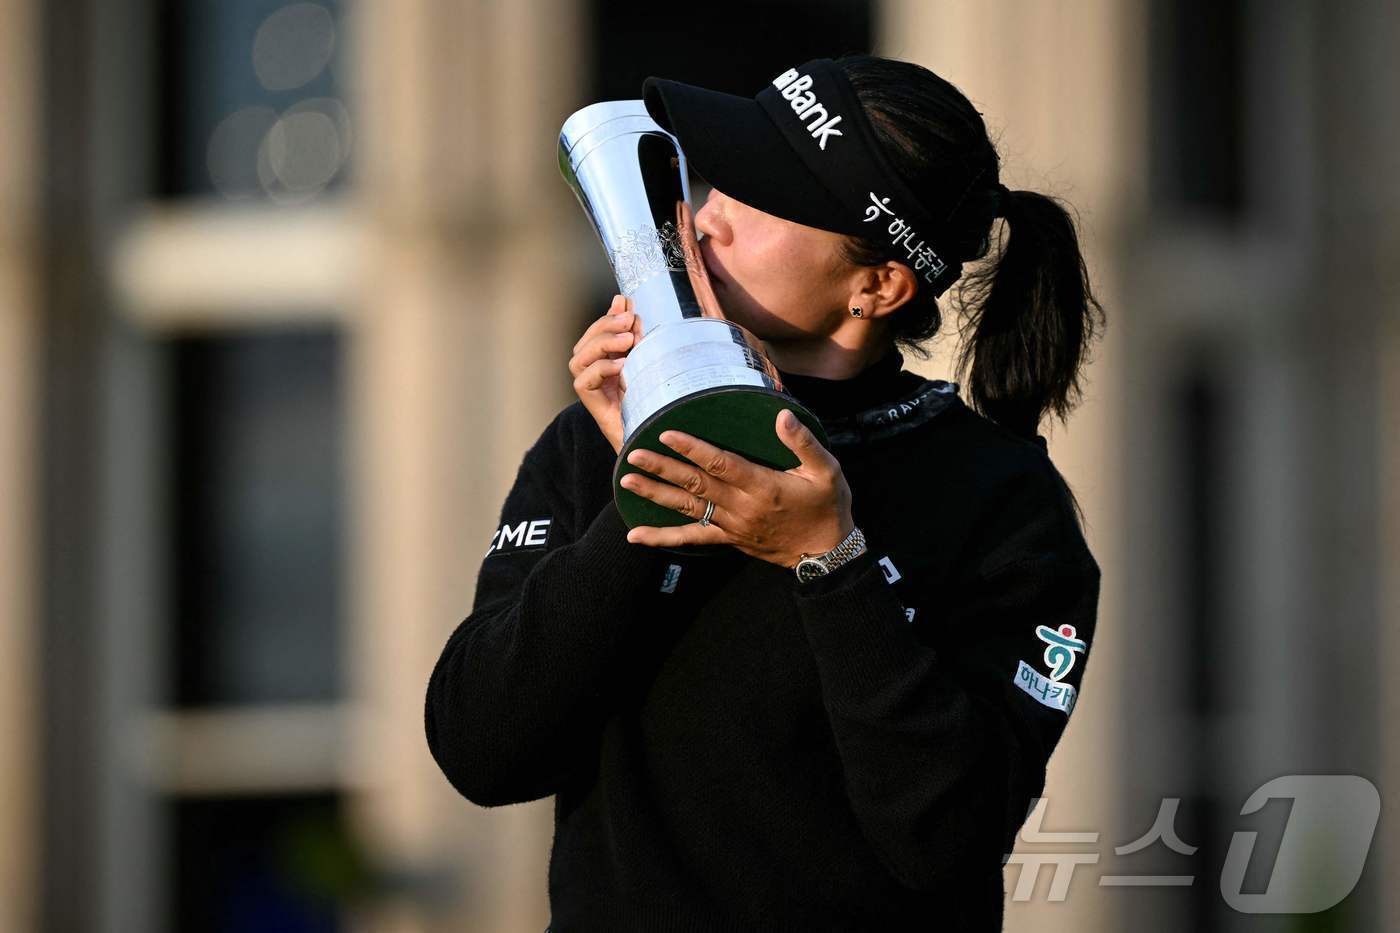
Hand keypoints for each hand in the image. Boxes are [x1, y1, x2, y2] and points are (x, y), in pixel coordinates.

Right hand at [570, 295, 641, 454]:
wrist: (651, 431)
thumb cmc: (650, 397)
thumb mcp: (644, 357)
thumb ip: (633, 332)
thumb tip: (622, 299)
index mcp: (605, 357)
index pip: (597, 330)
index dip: (609, 315)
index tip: (627, 303)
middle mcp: (591, 370)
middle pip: (586, 341)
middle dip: (606, 326)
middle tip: (630, 321)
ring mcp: (589, 386)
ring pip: (580, 357)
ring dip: (603, 345)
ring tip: (628, 341)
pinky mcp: (589, 401)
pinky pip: (584, 380)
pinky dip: (602, 369)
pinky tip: (622, 365)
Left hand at [619, 409, 854, 567]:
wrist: (826, 552)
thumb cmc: (827, 506)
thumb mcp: (827, 471)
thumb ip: (804, 443)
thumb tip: (782, 416)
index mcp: (762, 486)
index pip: (720, 463)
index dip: (692, 448)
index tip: (667, 433)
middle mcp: (741, 506)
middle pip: (695, 484)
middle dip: (662, 468)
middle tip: (633, 454)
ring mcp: (731, 525)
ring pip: (686, 508)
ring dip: (655, 495)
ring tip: (626, 482)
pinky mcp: (727, 538)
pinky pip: (690, 538)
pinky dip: (661, 537)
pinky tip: (635, 536)